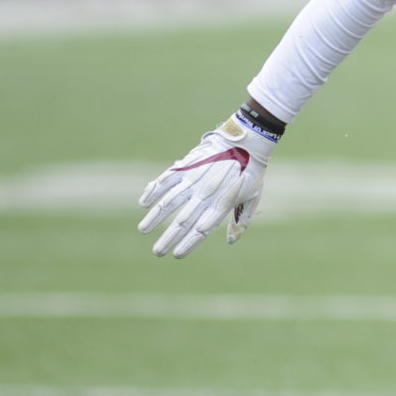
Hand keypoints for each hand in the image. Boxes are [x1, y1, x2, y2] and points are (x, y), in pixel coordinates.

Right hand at [136, 113, 275, 257]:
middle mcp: (205, 194)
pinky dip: (154, 191)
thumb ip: (241, 219)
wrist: (247, 140)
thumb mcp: (252, 197)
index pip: (202, 229)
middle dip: (168, 238)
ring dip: (155, 217)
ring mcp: (194, 179)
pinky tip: (143, 203)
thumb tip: (230, 242)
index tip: (177, 255)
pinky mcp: (187, 166)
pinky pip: (167, 180)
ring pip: (170, 201)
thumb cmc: (252, 171)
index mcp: (222, 204)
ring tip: (143, 230)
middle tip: (156, 252)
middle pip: (183, 221)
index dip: (189, 243)